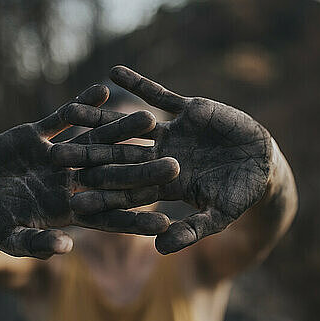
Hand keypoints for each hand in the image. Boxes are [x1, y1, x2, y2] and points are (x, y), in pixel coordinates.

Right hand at [0, 85, 178, 258]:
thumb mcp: (11, 238)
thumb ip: (36, 243)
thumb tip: (66, 247)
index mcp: (69, 209)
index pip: (108, 215)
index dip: (134, 219)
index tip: (165, 220)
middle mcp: (70, 181)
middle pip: (112, 175)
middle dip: (141, 170)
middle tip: (175, 164)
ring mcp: (56, 156)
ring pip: (95, 141)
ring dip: (120, 130)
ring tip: (149, 118)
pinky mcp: (37, 136)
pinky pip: (63, 118)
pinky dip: (81, 104)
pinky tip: (103, 89)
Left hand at [59, 67, 272, 253]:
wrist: (263, 164)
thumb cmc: (240, 195)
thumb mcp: (219, 216)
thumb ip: (190, 230)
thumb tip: (158, 250)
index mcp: (163, 184)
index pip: (127, 190)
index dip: (102, 194)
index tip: (74, 197)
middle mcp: (159, 157)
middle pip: (117, 155)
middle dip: (88, 154)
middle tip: (56, 152)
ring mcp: (170, 132)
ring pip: (128, 123)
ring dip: (101, 116)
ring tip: (70, 108)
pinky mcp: (185, 110)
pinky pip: (158, 94)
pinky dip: (138, 83)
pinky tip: (114, 70)